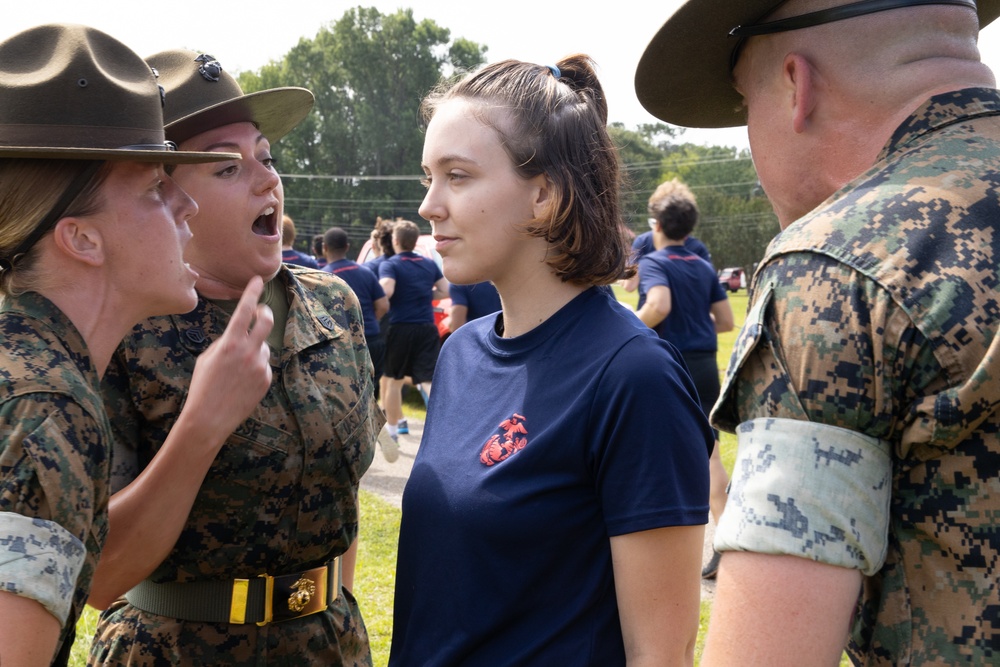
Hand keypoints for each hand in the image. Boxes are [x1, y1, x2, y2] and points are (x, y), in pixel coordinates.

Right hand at [184, 275, 273, 444]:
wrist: (209, 418)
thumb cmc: (202, 387)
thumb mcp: (207, 358)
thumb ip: (225, 343)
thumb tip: (239, 335)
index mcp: (229, 343)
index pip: (244, 310)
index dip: (251, 293)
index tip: (257, 280)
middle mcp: (248, 351)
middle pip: (266, 322)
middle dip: (265, 313)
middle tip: (262, 311)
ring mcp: (260, 366)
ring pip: (263, 348)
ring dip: (254, 350)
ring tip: (237, 370)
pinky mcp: (266, 379)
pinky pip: (263, 366)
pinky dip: (255, 369)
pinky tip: (241, 383)